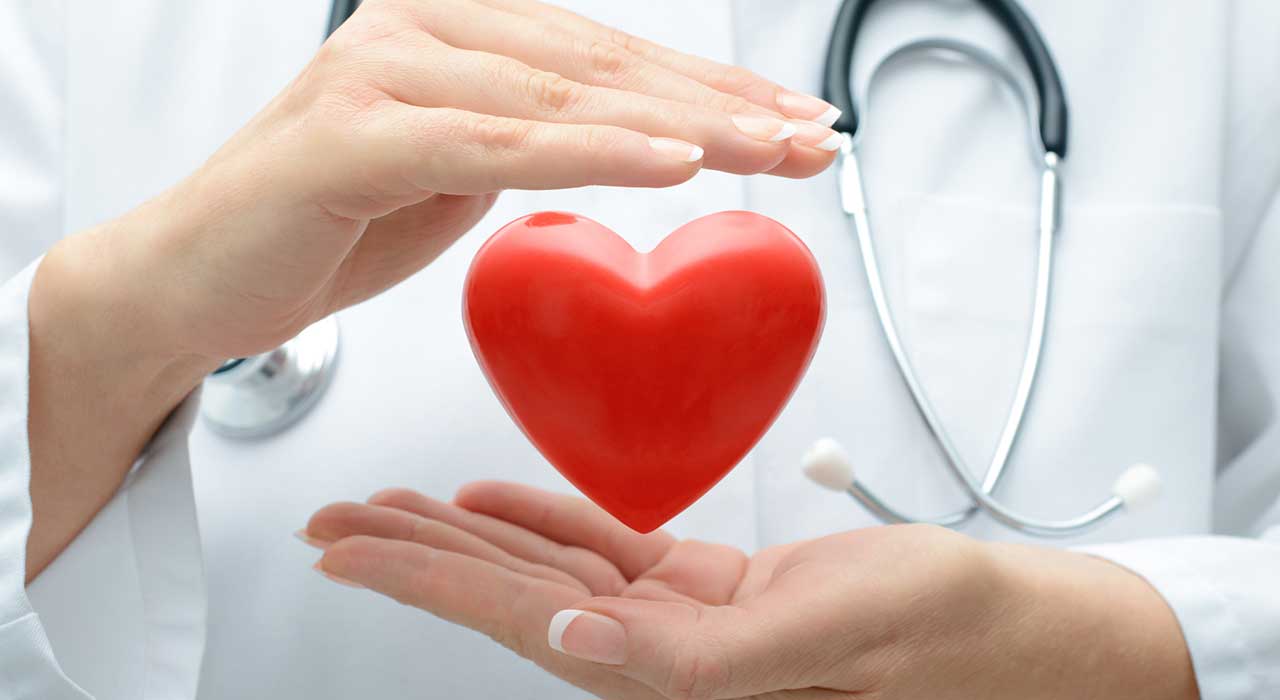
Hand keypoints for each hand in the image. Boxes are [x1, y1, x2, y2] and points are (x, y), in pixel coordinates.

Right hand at [69, 0, 842, 364]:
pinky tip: (672, 160)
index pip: (608, 56)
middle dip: (722, 105)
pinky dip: (590, 155)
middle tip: (812, 138)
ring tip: (771, 150)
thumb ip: (529, 137)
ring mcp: (383, 71)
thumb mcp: (455, 172)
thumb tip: (627, 135)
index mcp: (454, 28)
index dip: (711, 87)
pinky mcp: (351, 134)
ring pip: (562, 100)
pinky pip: (495, 147)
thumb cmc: (328, 222)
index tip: (794, 120)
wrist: (199, 276)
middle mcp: (421, 27)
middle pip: (603, 66)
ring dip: (681, 125)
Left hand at [305, 482, 1198, 699]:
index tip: (349, 547)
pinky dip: (546, 518)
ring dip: (467, 535)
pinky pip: (606, 548)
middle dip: (416, 556)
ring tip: (392, 509)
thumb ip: (693, 660)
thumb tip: (573, 645)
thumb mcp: (821, 637)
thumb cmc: (935, 636)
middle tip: (336, 522)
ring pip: (546, 567)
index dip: (425, 582)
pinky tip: (497, 501)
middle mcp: (654, 653)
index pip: (518, 620)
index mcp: (666, 674)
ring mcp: (677, 620)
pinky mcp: (708, 590)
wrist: (1000, 625)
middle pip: (509, 595)